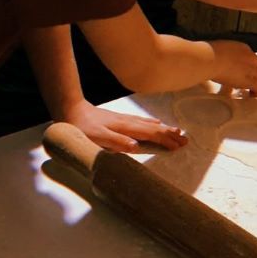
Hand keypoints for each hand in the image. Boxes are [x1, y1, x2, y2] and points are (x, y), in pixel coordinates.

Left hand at [60, 98, 187, 153]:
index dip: (165, 140)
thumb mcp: (97, 138)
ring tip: (177, 131)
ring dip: (164, 129)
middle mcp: (128, 122)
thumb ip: (117, 142)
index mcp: (125, 128)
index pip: (150, 134)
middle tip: (185, 140)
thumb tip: (136, 146)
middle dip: (170, 134)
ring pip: (149, 124)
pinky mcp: (120, 119)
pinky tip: (155, 124)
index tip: (178, 146)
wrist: (71, 110)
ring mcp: (125, 120)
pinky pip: (142, 122)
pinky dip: (152, 124)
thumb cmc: (82, 128)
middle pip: (154, 128)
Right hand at [208, 40, 256, 95]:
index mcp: (243, 48)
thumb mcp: (220, 50)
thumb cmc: (207, 54)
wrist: (208, 58)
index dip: (253, 68)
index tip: (246, 74)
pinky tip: (251, 95)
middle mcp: (250, 57)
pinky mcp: (248, 80)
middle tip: (253, 84)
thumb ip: (226, 57)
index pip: (254, 59)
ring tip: (253, 92)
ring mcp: (251, 68)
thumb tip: (223, 64)